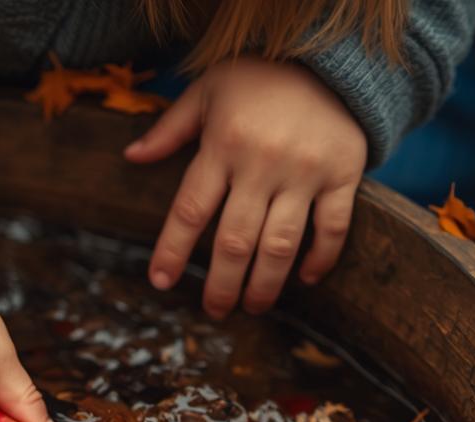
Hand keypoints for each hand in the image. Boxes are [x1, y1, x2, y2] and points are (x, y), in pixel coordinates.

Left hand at [125, 56, 365, 316]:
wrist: (332, 56)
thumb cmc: (259, 78)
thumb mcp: (206, 92)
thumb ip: (170, 129)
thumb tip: (131, 157)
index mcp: (222, 145)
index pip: (190, 210)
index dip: (172, 251)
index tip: (161, 282)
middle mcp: (262, 163)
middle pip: (234, 241)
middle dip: (221, 285)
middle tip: (214, 312)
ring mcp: (305, 172)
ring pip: (281, 245)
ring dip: (265, 285)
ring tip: (253, 307)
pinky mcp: (343, 175)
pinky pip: (333, 228)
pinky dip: (321, 259)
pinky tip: (305, 280)